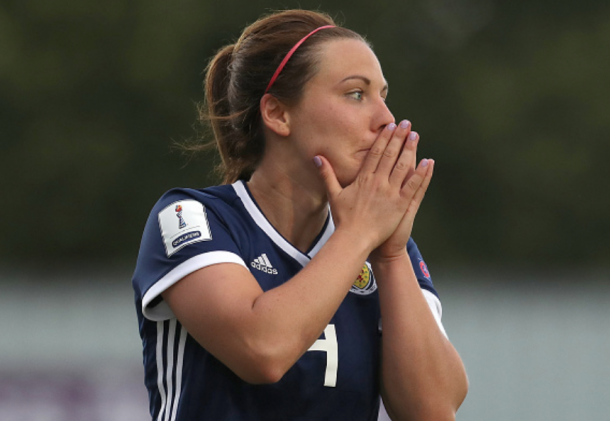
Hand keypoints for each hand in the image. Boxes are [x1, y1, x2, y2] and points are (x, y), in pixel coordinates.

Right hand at [315, 120, 431, 253]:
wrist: (354, 239)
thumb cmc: (344, 219)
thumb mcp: (333, 194)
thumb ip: (327, 174)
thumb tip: (316, 158)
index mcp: (363, 179)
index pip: (376, 153)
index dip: (384, 138)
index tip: (390, 127)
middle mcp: (378, 182)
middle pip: (390, 155)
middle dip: (399, 137)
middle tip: (406, 123)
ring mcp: (390, 193)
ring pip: (403, 166)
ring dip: (410, 149)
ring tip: (415, 136)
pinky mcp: (400, 205)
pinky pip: (413, 186)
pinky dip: (421, 174)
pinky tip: (428, 162)